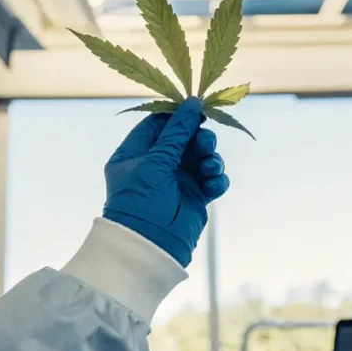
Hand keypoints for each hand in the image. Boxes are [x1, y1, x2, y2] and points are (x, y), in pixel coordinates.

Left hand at [103, 98, 229, 266]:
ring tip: (210, 168)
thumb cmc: (142, 202)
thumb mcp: (155, 162)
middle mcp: (156, 166)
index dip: (178, 116)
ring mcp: (177, 182)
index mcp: (135, 154)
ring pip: (202, 158)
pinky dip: (216, 180)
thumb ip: (176, 132)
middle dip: (199, 139)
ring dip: (211, 159)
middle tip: (206, 143)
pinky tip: (213, 184)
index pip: (157, 125)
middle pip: (185, 139)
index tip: (197, 109)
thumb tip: (193, 102)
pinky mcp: (195, 198)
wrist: (150, 247)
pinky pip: (212, 181)